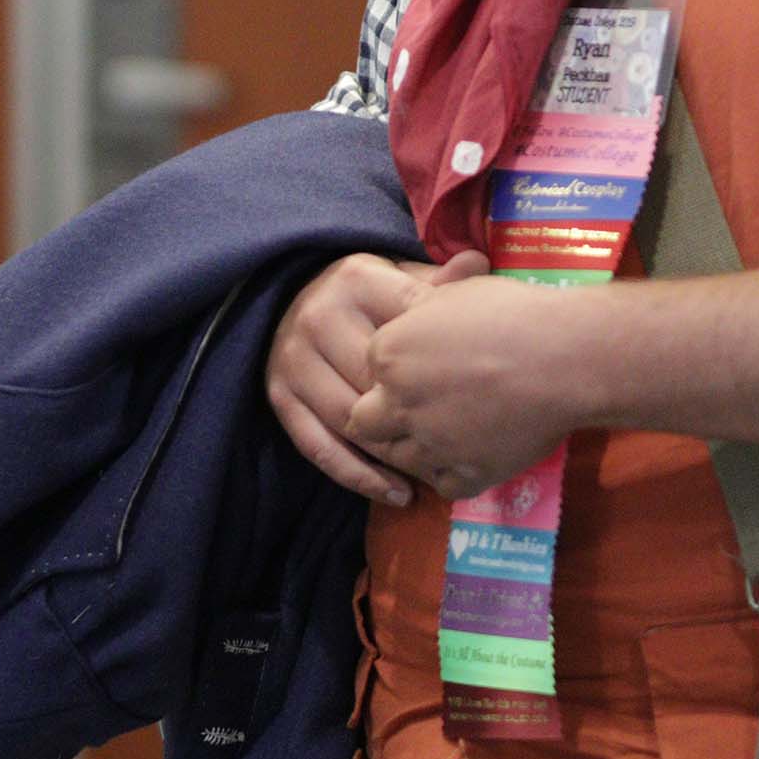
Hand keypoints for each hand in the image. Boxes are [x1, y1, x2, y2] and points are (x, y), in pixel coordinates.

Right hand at [266, 250, 486, 506]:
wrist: (299, 294)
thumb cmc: (374, 294)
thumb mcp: (405, 278)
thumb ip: (440, 283)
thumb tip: (476, 265)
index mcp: (356, 278)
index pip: (408, 329)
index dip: (445, 364)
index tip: (479, 395)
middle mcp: (318, 314)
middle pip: (377, 381)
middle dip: (419, 417)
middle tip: (463, 449)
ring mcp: (292, 357)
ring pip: (349, 420)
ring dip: (394, 456)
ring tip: (437, 476)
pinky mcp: (278, 394)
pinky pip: (318, 446)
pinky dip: (359, 476)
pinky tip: (397, 493)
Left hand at [347, 273, 596, 500]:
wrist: (568, 358)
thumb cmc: (514, 314)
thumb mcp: (457, 294)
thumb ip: (419, 308)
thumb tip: (410, 310)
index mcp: (390, 354)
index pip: (366, 371)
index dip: (390, 370)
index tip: (418, 366)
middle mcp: (400, 404)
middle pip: (365, 423)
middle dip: (384, 417)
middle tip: (420, 405)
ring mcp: (431, 445)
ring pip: (401, 459)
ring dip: (417, 447)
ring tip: (449, 429)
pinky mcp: (466, 475)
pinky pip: (443, 485)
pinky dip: (454, 472)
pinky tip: (471, 452)